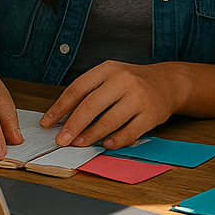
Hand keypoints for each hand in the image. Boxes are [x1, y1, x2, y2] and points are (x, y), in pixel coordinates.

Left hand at [43, 61, 183, 148]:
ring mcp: (139, 98)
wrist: (167, 83)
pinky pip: (128, 132)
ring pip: (109, 121)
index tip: (48, 122)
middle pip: (91, 105)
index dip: (60, 107)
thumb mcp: (109, 77)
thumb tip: (62, 118)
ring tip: (78, 143)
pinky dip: (115, 141)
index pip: (78, 88)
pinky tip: (105, 145)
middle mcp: (124, 81)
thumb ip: (88, 93)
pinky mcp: (151, 115)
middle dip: (72, 125)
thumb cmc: (131, 82)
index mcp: (108, 69)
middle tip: (61, 140)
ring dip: (90, 136)